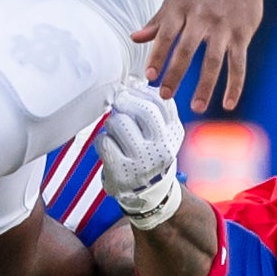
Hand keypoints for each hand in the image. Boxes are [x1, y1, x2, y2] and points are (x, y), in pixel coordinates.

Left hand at [93, 77, 184, 228]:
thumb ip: (154, 109)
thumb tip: (135, 81)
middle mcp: (162, 147)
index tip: (132, 88)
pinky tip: (108, 145)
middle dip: (125, 101)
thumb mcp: (163, 132)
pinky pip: (104, 141)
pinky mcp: (121, 171)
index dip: (142, 90)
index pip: (162, 101)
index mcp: (174, 133)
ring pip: (119, 122)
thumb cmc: (151, 154)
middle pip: (142, 110)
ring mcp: (142, 161)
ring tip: (115, 130)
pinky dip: (102, 140)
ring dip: (112, 122)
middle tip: (118, 102)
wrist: (148, 194)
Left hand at [134, 0, 276, 110]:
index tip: (150, 76)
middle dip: (175, 74)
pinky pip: (238, 64)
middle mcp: (201, 18)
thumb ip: (157, 22)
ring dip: (205, 86)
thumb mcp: (176, 0)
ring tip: (197, 106)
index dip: (157, 56)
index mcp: (181, 10)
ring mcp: (223, 28)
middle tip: (166, 95)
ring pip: (214, 61)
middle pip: (187, 50)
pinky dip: (235, 85)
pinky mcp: (242, 35)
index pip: (165, 35)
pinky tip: (229, 103)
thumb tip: (135, 38)